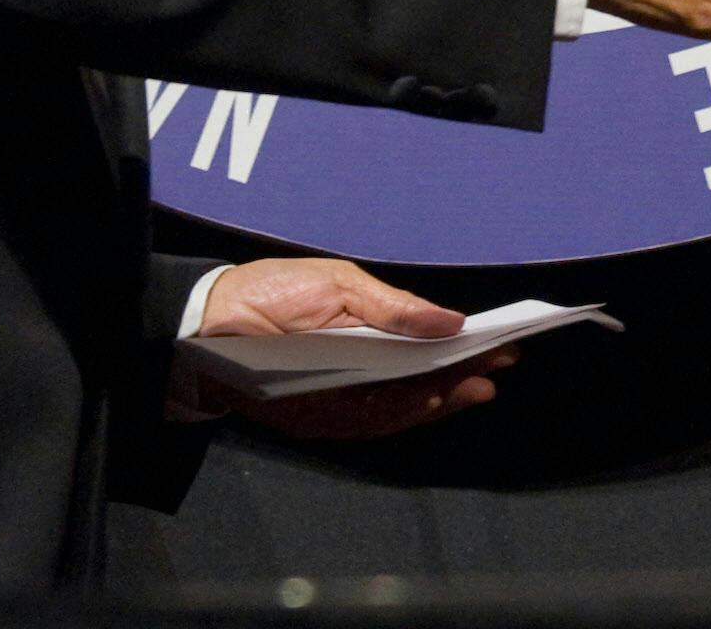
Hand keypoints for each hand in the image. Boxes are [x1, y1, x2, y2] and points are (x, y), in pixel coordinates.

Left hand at [192, 255, 511, 439]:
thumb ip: (393, 308)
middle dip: (462, 377)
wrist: (204, 326)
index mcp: (370, 335)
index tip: (506, 343)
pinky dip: (401, 414)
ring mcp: (343, 400)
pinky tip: (427, 398)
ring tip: (472, 383)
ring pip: (403, 409)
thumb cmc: (270, 294)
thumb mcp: (339, 285)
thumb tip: (451, 319)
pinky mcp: (321, 421)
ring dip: (440, 399)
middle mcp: (362, 373)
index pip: (426, 348)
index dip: (465, 350)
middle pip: (422, 383)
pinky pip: (370, 424)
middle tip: (498, 368)